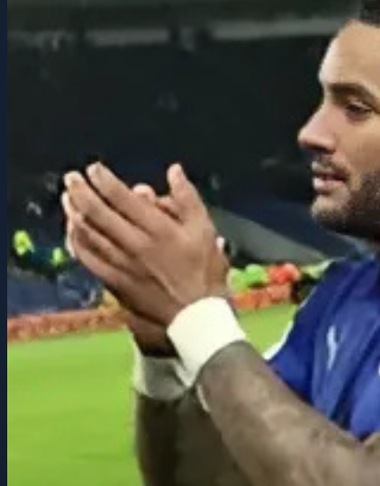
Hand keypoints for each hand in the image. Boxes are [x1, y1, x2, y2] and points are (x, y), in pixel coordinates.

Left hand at [62, 162, 227, 333]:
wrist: (196, 316)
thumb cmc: (205, 273)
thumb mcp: (206, 231)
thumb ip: (188, 199)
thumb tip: (174, 171)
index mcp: (160, 230)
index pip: (123, 198)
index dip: (104, 180)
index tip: (94, 168)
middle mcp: (136, 245)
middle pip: (98, 212)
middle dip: (81, 191)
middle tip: (71, 178)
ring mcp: (122, 264)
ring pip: (89, 233)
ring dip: (74, 212)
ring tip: (67, 198)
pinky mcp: (114, 280)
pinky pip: (87, 257)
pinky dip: (77, 240)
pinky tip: (73, 230)